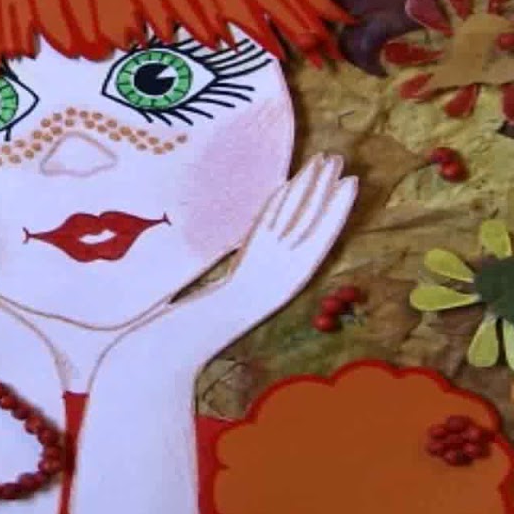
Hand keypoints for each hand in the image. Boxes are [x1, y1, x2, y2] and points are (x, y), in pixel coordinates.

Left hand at [100, 153, 356, 381]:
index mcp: (271, 289)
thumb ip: (234, 280)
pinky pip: (268, 236)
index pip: (311, 244)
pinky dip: (283, 209)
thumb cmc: (183, 335)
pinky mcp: (246, 277)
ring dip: (312, 191)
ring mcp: (262, 280)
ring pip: (295, 226)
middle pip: (308, 229)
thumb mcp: (216, 301)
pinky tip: (289, 185)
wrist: (170, 356)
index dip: (330, 214)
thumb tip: (239, 259)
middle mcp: (274, 283)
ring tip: (327, 161)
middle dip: (325, 193)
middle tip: (339, 158)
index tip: (343, 184)